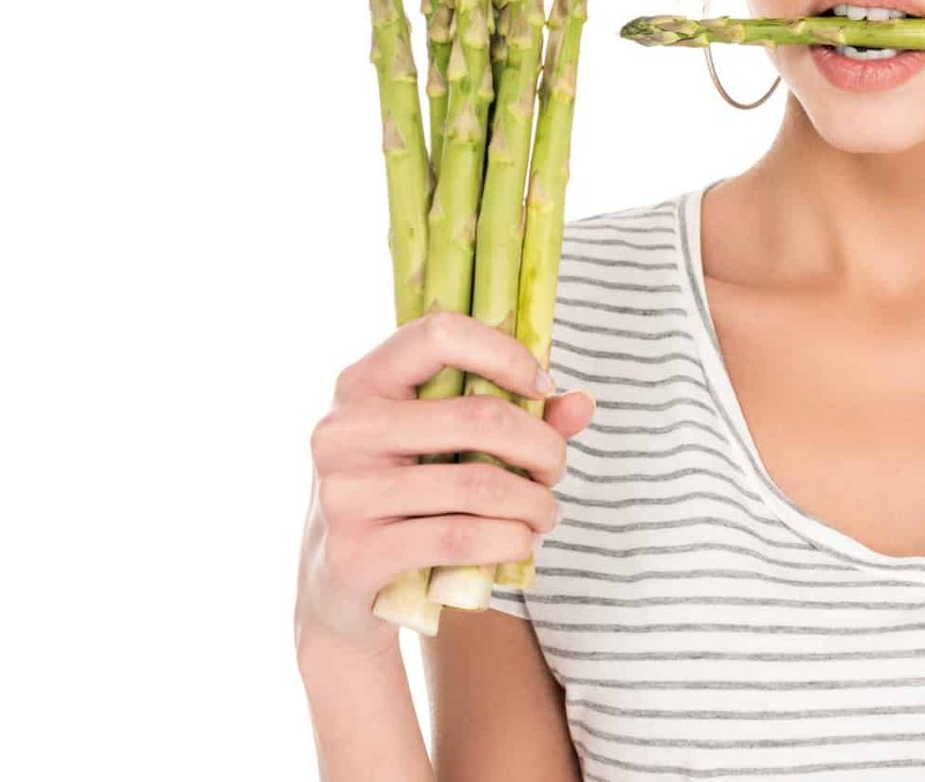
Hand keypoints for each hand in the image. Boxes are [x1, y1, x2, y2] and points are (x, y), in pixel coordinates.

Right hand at [294, 312, 597, 657]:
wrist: (343, 591)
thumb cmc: (406, 501)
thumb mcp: (447, 448)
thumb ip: (516, 418)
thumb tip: (582, 403)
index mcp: (362, 384)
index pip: (438, 333)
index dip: (505, 354)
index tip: (542, 387)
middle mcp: (343, 431)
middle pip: (477, 417)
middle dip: (542, 446)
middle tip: (556, 469)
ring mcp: (342, 493)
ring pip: (478, 484)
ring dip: (535, 502)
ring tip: (546, 513)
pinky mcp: (354, 554)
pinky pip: (460, 537)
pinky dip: (511, 540)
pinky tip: (522, 541)